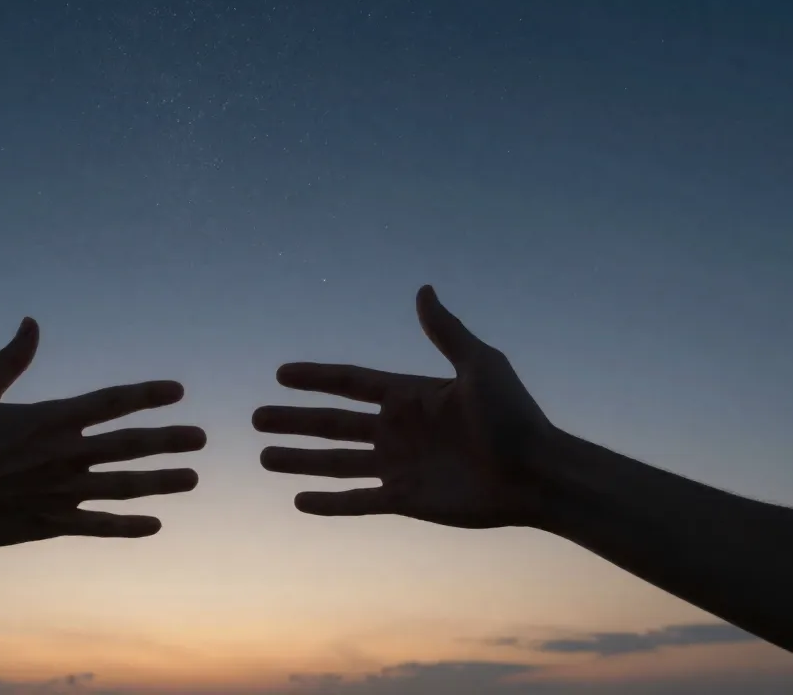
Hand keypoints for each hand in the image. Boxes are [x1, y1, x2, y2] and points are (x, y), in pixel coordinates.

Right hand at [0, 317, 204, 550]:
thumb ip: (10, 359)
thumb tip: (31, 322)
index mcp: (49, 419)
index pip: (111, 402)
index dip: (147, 395)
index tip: (177, 391)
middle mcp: (64, 455)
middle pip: (130, 445)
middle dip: (170, 440)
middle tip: (202, 438)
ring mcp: (61, 492)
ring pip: (124, 486)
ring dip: (162, 482)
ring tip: (193, 479)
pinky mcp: (51, 523)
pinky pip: (99, 526)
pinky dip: (128, 526)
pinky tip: (154, 525)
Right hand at [255, 285, 557, 528]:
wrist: (538, 474)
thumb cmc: (515, 417)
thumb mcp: (480, 365)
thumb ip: (445, 331)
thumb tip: (422, 289)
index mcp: (411, 395)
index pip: (351, 383)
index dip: (315, 378)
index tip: (280, 373)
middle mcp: (398, 430)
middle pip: (333, 423)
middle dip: (294, 421)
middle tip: (255, 417)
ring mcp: (400, 467)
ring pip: (336, 463)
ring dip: (299, 460)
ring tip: (263, 457)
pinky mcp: (406, 501)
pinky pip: (357, 501)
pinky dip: (329, 503)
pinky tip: (299, 502)